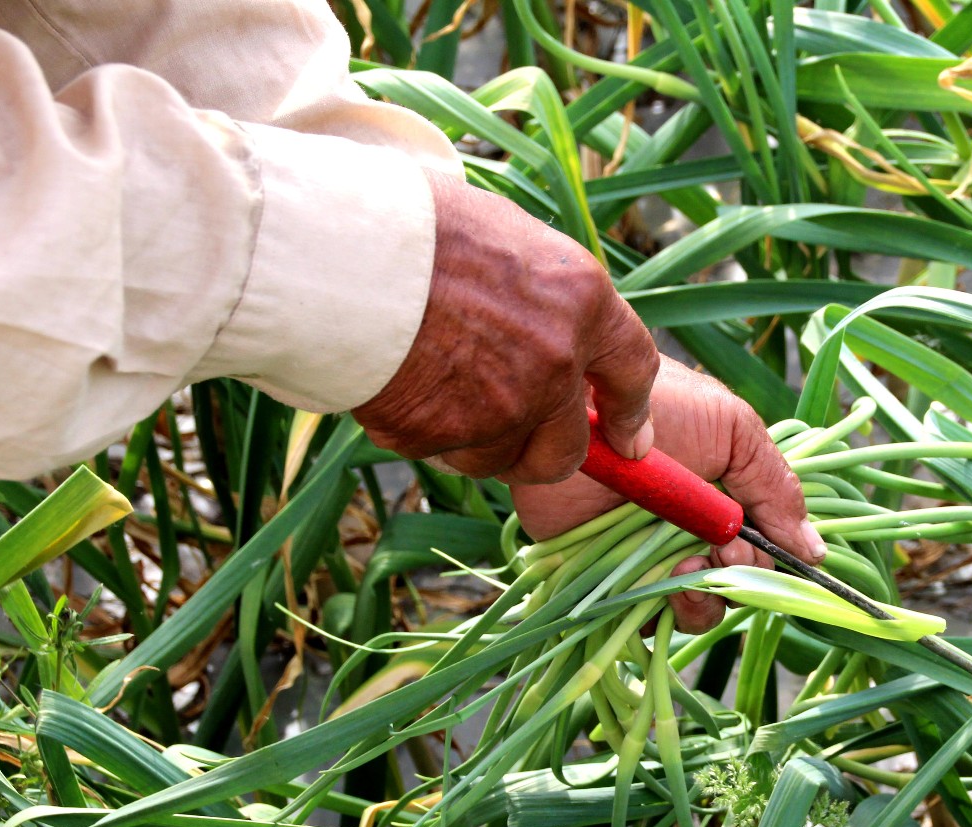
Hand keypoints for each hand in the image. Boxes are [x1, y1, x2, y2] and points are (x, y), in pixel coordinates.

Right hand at [354, 170, 655, 481]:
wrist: (338, 249)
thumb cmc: (412, 224)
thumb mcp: (506, 237)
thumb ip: (543, 298)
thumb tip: (555, 340)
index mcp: (582, 299)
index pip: (633, 371)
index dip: (631, 414)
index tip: (629, 443)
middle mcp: (556, 362)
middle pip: (566, 449)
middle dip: (541, 452)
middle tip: (509, 434)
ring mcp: (504, 407)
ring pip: (497, 457)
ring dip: (471, 439)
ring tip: (427, 379)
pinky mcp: (445, 437)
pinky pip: (440, 453)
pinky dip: (421, 432)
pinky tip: (395, 383)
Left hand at [513, 359, 824, 632]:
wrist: (578, 409)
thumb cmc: (660, 406)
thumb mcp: (734, 431)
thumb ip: (775, 487)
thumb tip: (814, 551)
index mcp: (726, 501)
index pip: (765, 551)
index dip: (774, 563)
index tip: (779, 560)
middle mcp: (691, 533)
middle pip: (735, 586)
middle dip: (740, 579)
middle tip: (724, 554)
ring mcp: (649, 557)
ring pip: (695, 608)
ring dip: (704, 600)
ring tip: (687, 568)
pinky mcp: (607, 575)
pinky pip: (644, 616)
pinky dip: (660, 612)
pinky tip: (660, 583)